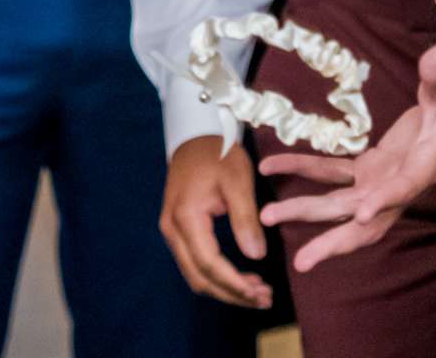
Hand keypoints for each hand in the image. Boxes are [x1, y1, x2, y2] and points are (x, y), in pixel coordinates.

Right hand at [159, 137, 271, 307]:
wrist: (196, 134)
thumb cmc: (219, 152)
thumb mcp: (238, 181)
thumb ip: (246, 219)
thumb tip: (256, 256)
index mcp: (186, 217)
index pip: (210, 264)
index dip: (235, 284)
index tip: (261, 294)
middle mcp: (172, 229)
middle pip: (199, 277)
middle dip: (231, 293)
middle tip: (264, 300)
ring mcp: (171, 230)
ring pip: (195, 274)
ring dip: (225, 287)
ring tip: (257, 293)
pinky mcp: (177, 229)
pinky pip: (194, 262)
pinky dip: (217, 275)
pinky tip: (240, 277)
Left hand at [258, 42, 435, 271]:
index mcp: (427, 166)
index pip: (405, 188)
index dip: (383, 201)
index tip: (360, 215)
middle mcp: (401, 183)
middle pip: (367, 222)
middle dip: (334, 241)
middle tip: (302, 261)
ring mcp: (383, 179)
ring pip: (343, 205)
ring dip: (307, 210)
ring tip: (268, 214)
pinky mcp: (372, 169)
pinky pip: (334, 174)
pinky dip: (305, 170)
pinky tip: (274, 165)